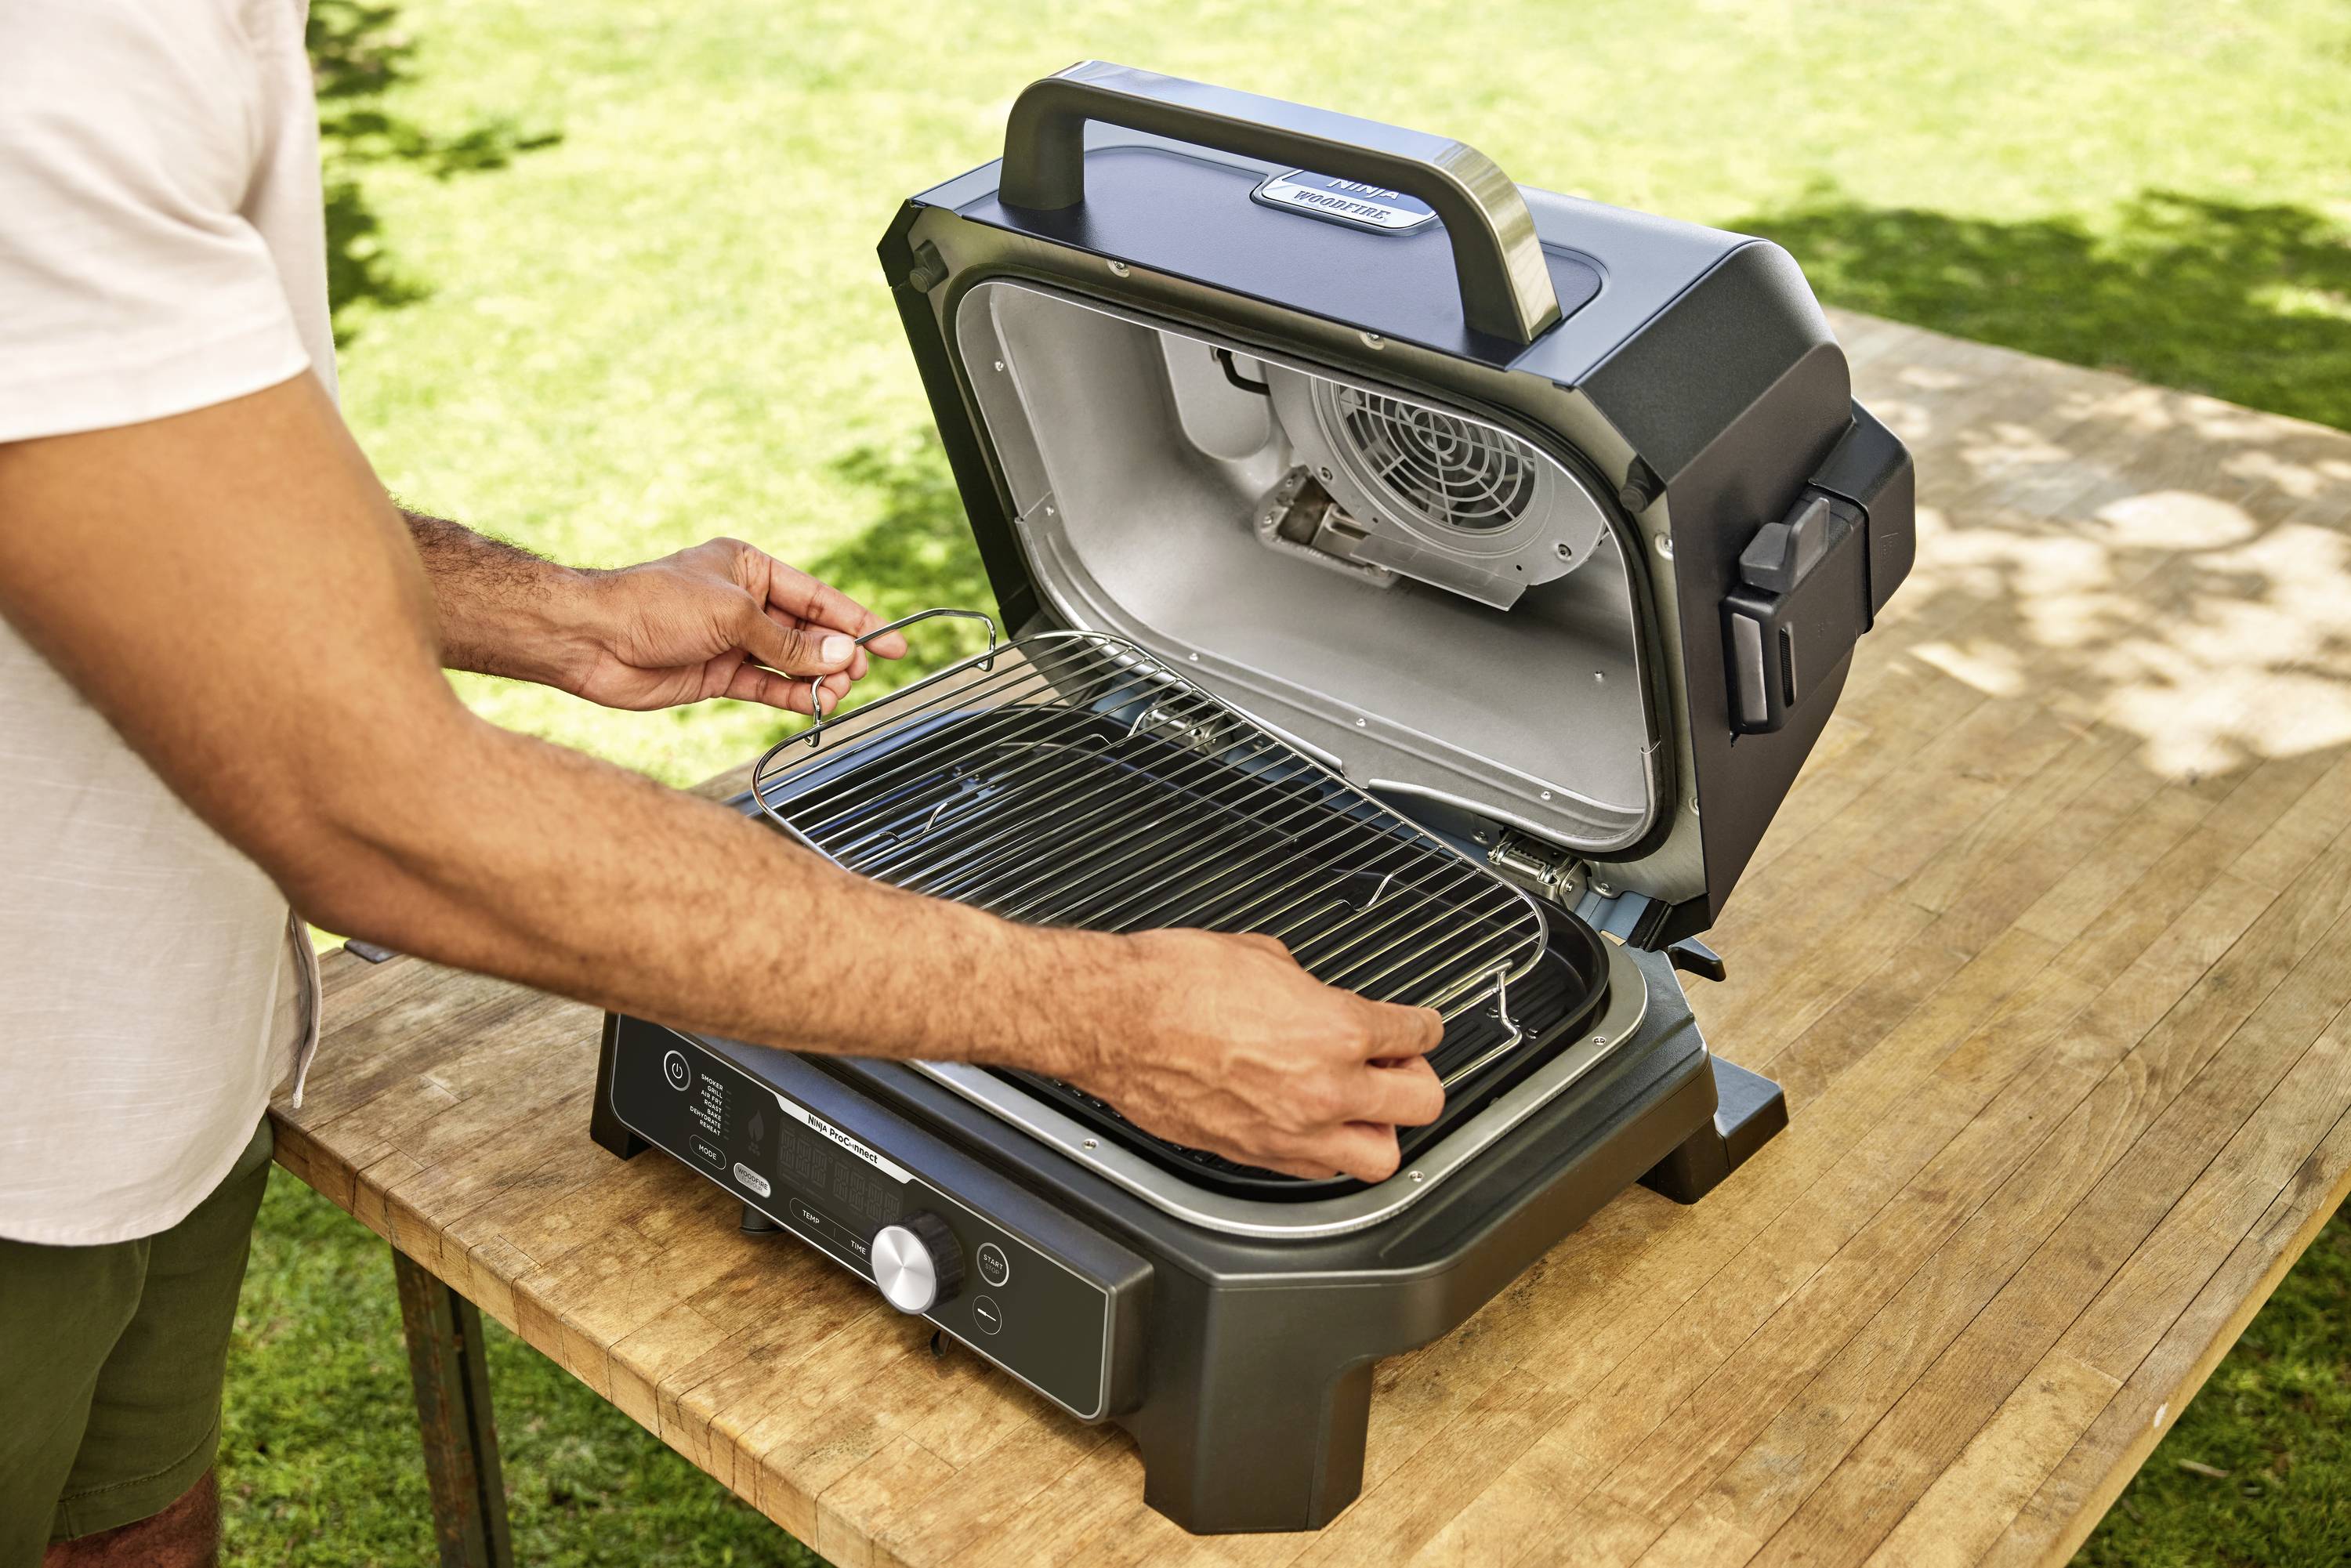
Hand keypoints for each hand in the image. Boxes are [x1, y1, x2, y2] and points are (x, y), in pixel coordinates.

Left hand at [557, 538, 908, 713]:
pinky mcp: (717, 674)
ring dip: (816, 679)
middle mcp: (742, 603)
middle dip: (837, 654)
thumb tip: (841, 656)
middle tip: (858, 673)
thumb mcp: (734, 616)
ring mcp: (730, 640)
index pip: (816, 595)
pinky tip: (813, 704)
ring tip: (835, 693)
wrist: (592, 639)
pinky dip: (791, 696)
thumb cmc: (653, 605)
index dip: (856, 619)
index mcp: (748, 568)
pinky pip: (767, 686)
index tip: (893, 641)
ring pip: (790, 663)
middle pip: (808, 631)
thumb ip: (790, 643)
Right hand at [1067, 930, 1445, 1182]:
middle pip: (1422, 1104)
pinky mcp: (1253, 1156)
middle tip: (1398, 1065)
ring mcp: (1291, 1132)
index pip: (1416, 1035)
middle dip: (1417, 1080)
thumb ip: (1308, 987)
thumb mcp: (1263, 955)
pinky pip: (1318, 1170)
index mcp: (1336, 1028)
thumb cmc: (1172, 981)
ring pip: (1380, 1158)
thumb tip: (1315, 996)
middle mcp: (1325, 1089)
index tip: (1417, 1027)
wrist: (1112, 1018)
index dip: (1422, 1027)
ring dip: (1380, 1129)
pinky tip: (1313, 1125)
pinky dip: (1326, 1151)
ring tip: (1363, 1106)